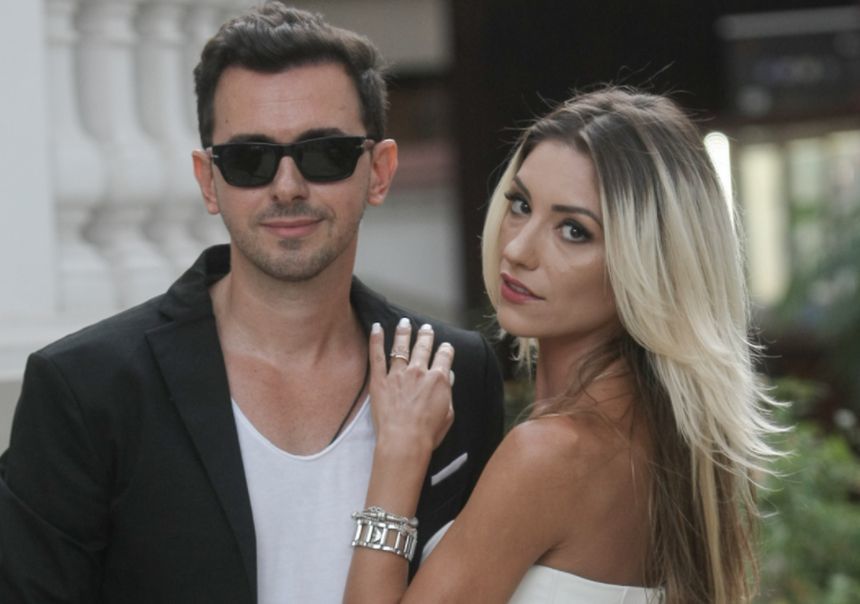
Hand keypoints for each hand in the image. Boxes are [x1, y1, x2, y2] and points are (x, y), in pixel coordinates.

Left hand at [369, 319, 454, 451]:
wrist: (404, 441)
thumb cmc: (428, 433)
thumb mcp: (448, 414)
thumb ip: (447, 392)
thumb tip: (447, 378)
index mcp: (438, 379)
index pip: (444, 356)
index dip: (446, 349)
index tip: (445, 347)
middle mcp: (419, 371)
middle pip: (423, 346)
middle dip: (426, 335)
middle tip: (426, 327)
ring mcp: (398, 374)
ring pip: (401, 347)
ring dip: (404, 332)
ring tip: (405, 322)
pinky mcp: (380, 380)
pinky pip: (376, 356)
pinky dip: (376, 340)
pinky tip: (376, 327)